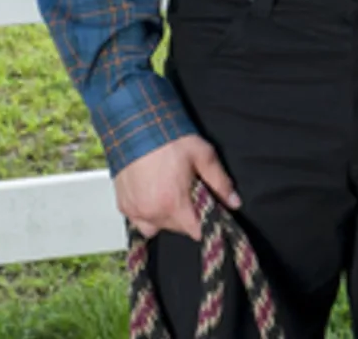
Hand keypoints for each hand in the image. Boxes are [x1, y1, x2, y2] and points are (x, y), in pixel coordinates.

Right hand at [115, 134, 239, 239]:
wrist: (136, 126)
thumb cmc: (169, 138)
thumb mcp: (203, 155)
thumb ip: (220, 182)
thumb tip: (234, 201)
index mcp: (174, 203)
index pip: (195, 232)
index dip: (206, 224)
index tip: (208, 214)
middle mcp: (152, 213)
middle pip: (178, 229)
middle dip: (187, 216)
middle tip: (189, 193)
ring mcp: (135, 211)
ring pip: (157, 227)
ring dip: (166, 216)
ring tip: (170, 194)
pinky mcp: (123, 206)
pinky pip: (139, 220)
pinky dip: (147, 213)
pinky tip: (153, 194)